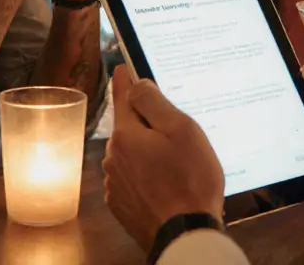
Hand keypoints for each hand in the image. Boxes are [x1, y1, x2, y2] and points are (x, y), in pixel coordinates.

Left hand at [103, 66, 223, 251]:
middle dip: (146, 125)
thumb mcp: (181, 131)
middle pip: (129, 129)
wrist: (185, 234)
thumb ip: (155, 103)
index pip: (123, 98)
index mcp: (126, 136)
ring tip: (174, 166)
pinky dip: (144, 176)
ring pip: (130, 155)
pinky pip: (131, 179)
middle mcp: (113, 157)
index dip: (125, 80)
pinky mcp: (121, 204)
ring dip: (146, 153)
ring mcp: (115, 183)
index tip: (123, 67)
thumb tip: (136, 85)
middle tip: (174, 133)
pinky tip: (164, 184)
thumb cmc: (189, 180)